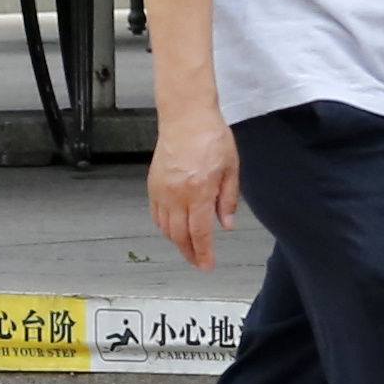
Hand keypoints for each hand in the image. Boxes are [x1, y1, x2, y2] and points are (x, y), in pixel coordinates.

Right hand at [149, 116, 240, 270]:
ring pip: (165, 227)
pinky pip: (156, 214)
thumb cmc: (211, 138)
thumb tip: (226, 225)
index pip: (199, 232)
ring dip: (177, 241)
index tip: (207, 265)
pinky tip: (174, 229)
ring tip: (189, 248)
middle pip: (180, 235)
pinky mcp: (153, 185)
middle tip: (198, 263)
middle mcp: (177, 194)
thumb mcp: (231, 169)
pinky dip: (164, 227)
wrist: (186, 117)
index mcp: (199, 191)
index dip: (203, 253)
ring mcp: (162, 190)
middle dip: (189, 253)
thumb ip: (228, 200)